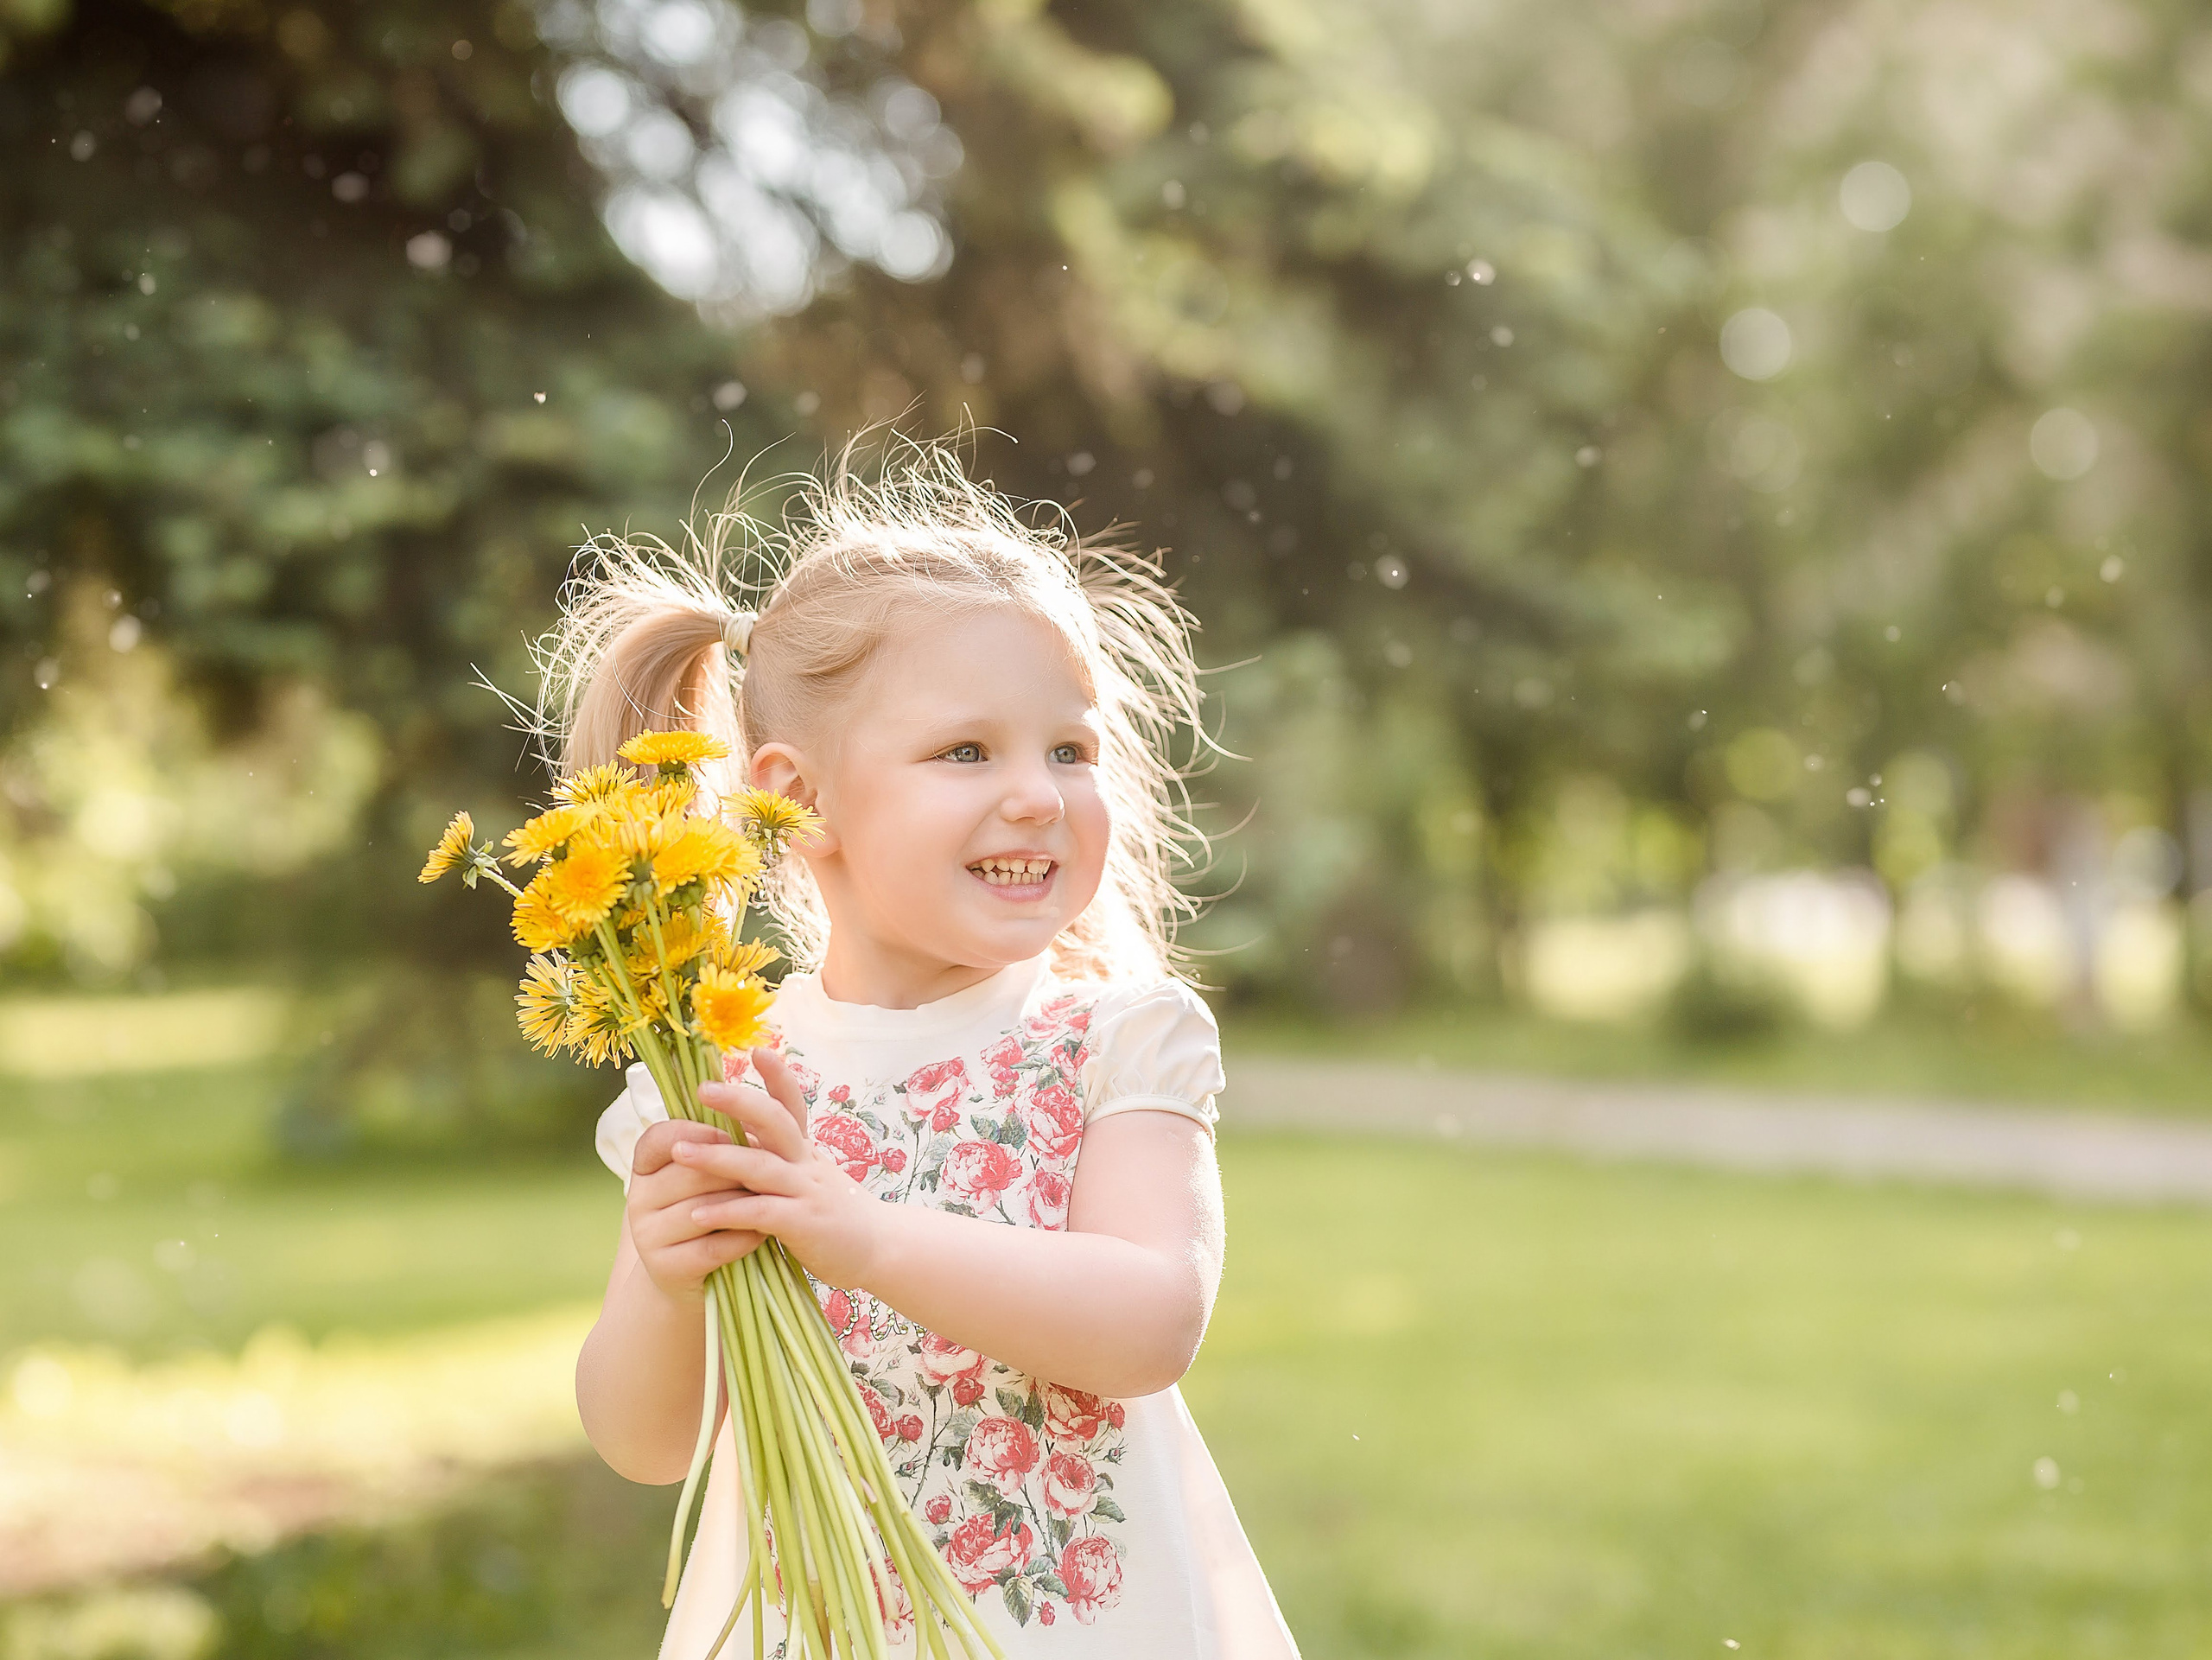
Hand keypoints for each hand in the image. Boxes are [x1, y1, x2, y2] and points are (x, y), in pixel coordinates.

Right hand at [626, 1116, 766, 1304]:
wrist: (698, 1274)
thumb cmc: (715, 1207)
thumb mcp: (714, 1170)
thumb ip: (726, 1135)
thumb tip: (762, 1085)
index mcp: (646, 1166)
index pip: (660, 1137)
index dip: (696, 1132)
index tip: (731, 1134)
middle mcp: (638, 1198)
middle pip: (690, 1173)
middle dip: (734, 1171)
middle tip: (772, 1169)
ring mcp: (646, 1236)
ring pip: (702, 1211)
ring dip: (743, 1204)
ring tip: (773, 1199)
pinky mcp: (665, 1268)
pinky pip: (710, 1247)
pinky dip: (741, 1239)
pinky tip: (762, 1233)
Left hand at [674, 1048, 882, 1289]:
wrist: (879, 1249)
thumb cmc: (835, 1212)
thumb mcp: (812, 1175)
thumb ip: (781, 1156)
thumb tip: (743, 1133)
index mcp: (804, 1149)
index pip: (792, 1105)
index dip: (778, 1076)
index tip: (757, 1051)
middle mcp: (807, 1162)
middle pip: (775, 1121)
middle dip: (739, 1101)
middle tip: (703, 1089)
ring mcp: (807, 1191)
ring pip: (761, 1166)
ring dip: (717, 1158)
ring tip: (679, 1153)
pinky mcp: (804, 1224)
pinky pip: (762, 1213)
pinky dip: (729, 1212)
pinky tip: (697, 1215)